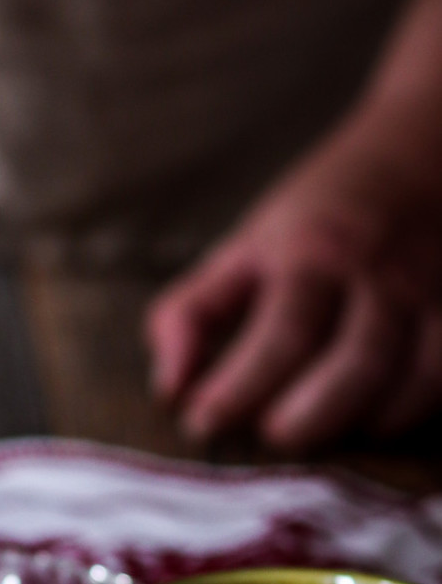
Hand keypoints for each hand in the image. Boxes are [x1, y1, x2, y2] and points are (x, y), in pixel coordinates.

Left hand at [146, 105, 441, 451]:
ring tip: (327, 435)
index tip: (201, 421)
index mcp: (314, 253)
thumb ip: (193, 314)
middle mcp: (381, 273)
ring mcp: (434, 291)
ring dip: (367, 419)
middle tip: (273, 437)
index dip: (238, 388)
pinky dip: (418, 408)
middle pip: (356, 362)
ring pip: (417, 376)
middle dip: (310, 415)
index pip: (280, 334)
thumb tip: (168, 388)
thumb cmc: (321, 212)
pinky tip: (379, 418)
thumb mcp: (246, 246)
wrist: (421, 146)